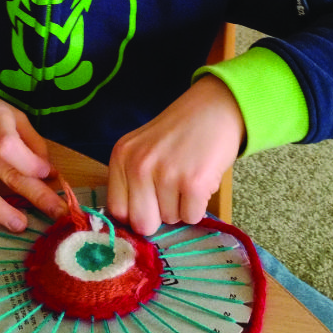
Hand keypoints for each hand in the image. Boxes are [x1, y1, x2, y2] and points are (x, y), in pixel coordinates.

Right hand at [0, 81, 65, 230]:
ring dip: (0, 211)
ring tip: (20, 225)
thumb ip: (32, 141)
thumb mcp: (11, 114)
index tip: (46, 174)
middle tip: (56, 212)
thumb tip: (49, 173)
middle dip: (34, 195)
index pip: (10, 145)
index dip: (30, 163)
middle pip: (3, 171)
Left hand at [107, 76, 244, 235]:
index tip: (150, 207)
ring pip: (170, 220)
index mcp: (121, 157)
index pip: (118, 211)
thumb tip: (133, 224)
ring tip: (187, 177)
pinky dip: (199, 206)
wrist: (214, 108)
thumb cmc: (179, 132)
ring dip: (181, 206)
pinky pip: (192, 217)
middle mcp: (139, 166)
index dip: (136, 214)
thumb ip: (131, 180)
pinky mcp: (194, 182)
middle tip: (172, 193)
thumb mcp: (142, 148)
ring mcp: (166, 174)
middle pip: (142, 224)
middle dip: (159, 217)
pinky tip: (200, 180)